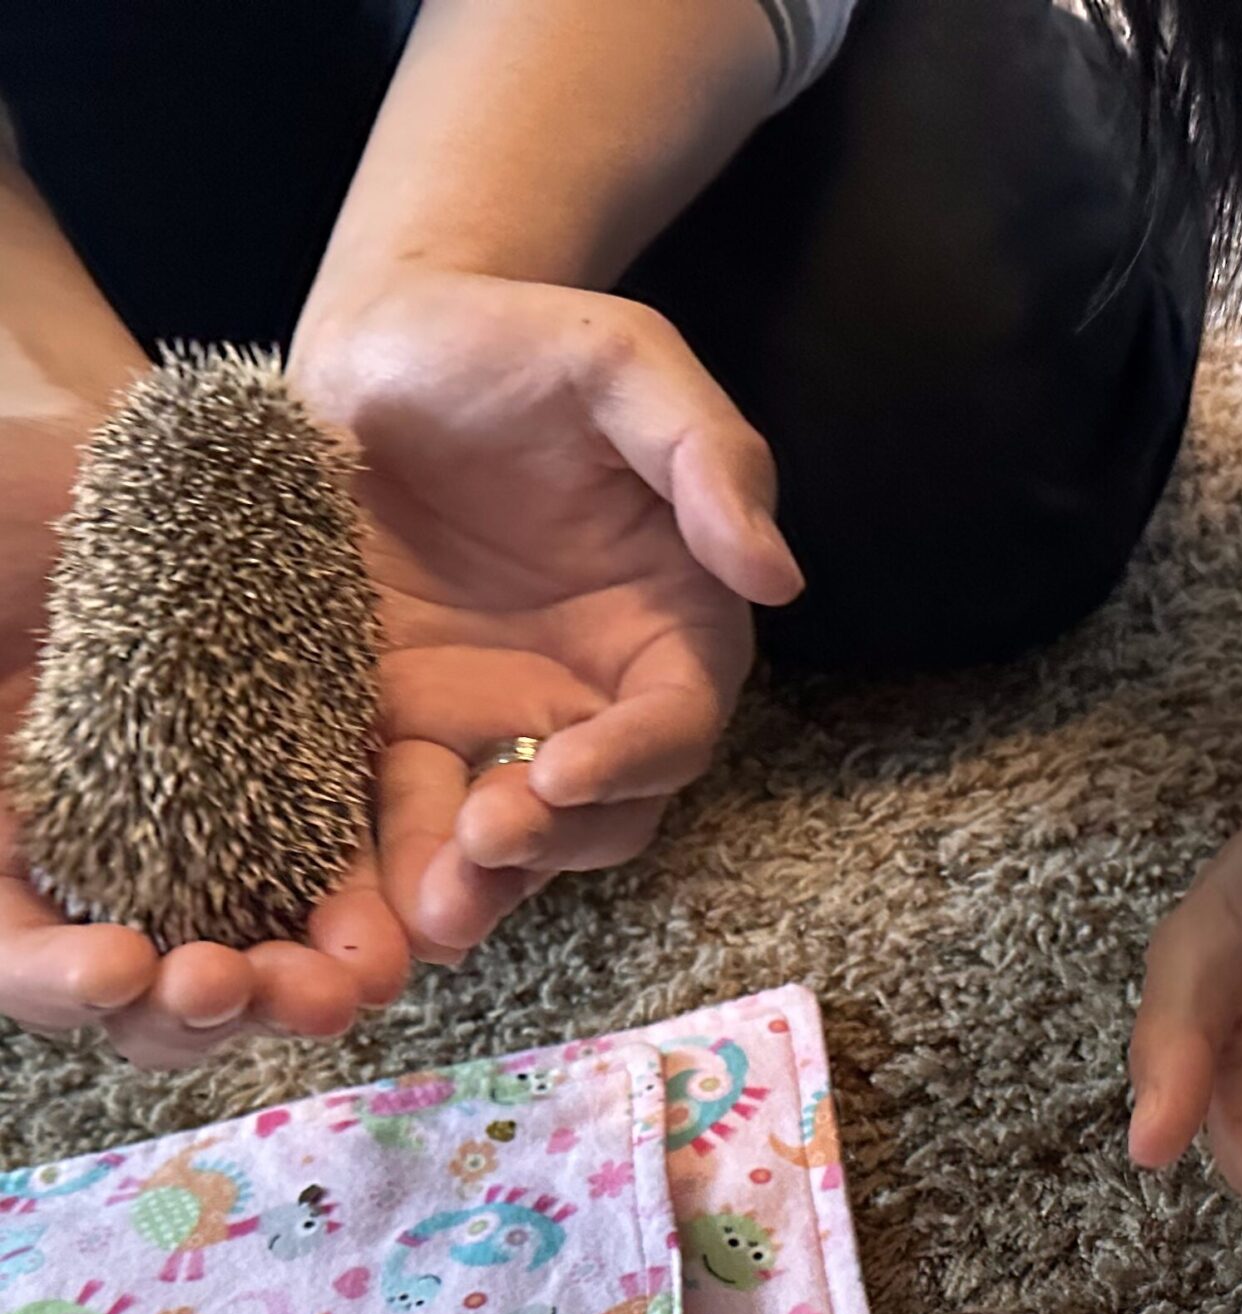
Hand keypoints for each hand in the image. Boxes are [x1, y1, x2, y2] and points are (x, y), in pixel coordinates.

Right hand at [0, 406, 402, 1068]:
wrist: (117, 454)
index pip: (7, 950)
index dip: (54, 979)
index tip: (120, 966)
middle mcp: (97, 864)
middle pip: (140, 987)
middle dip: (193, 1005)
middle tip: (240, 985)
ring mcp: (210, 839)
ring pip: (257, 952)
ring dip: (300, 981)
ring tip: (351, 982)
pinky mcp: (314, 793)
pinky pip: (357, 866)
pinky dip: (386, 896)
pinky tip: (430, 903)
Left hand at [291, 269, 802, 960]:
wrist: (370, 342)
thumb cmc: (512, 341)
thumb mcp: (622, 359)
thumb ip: (710, 456)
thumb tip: (779, 575)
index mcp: (667, 631)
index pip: (673, 724)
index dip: (632, 759)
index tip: (562, 768)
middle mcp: (585, 700)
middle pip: (592, 814)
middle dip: (541, 847)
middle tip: (476, 853)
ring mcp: (483, 726)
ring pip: (493, 841)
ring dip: (461, 885)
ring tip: (414, 912)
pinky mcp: (387, 732)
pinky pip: (385, 816)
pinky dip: (366, 864)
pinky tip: (330, 890)